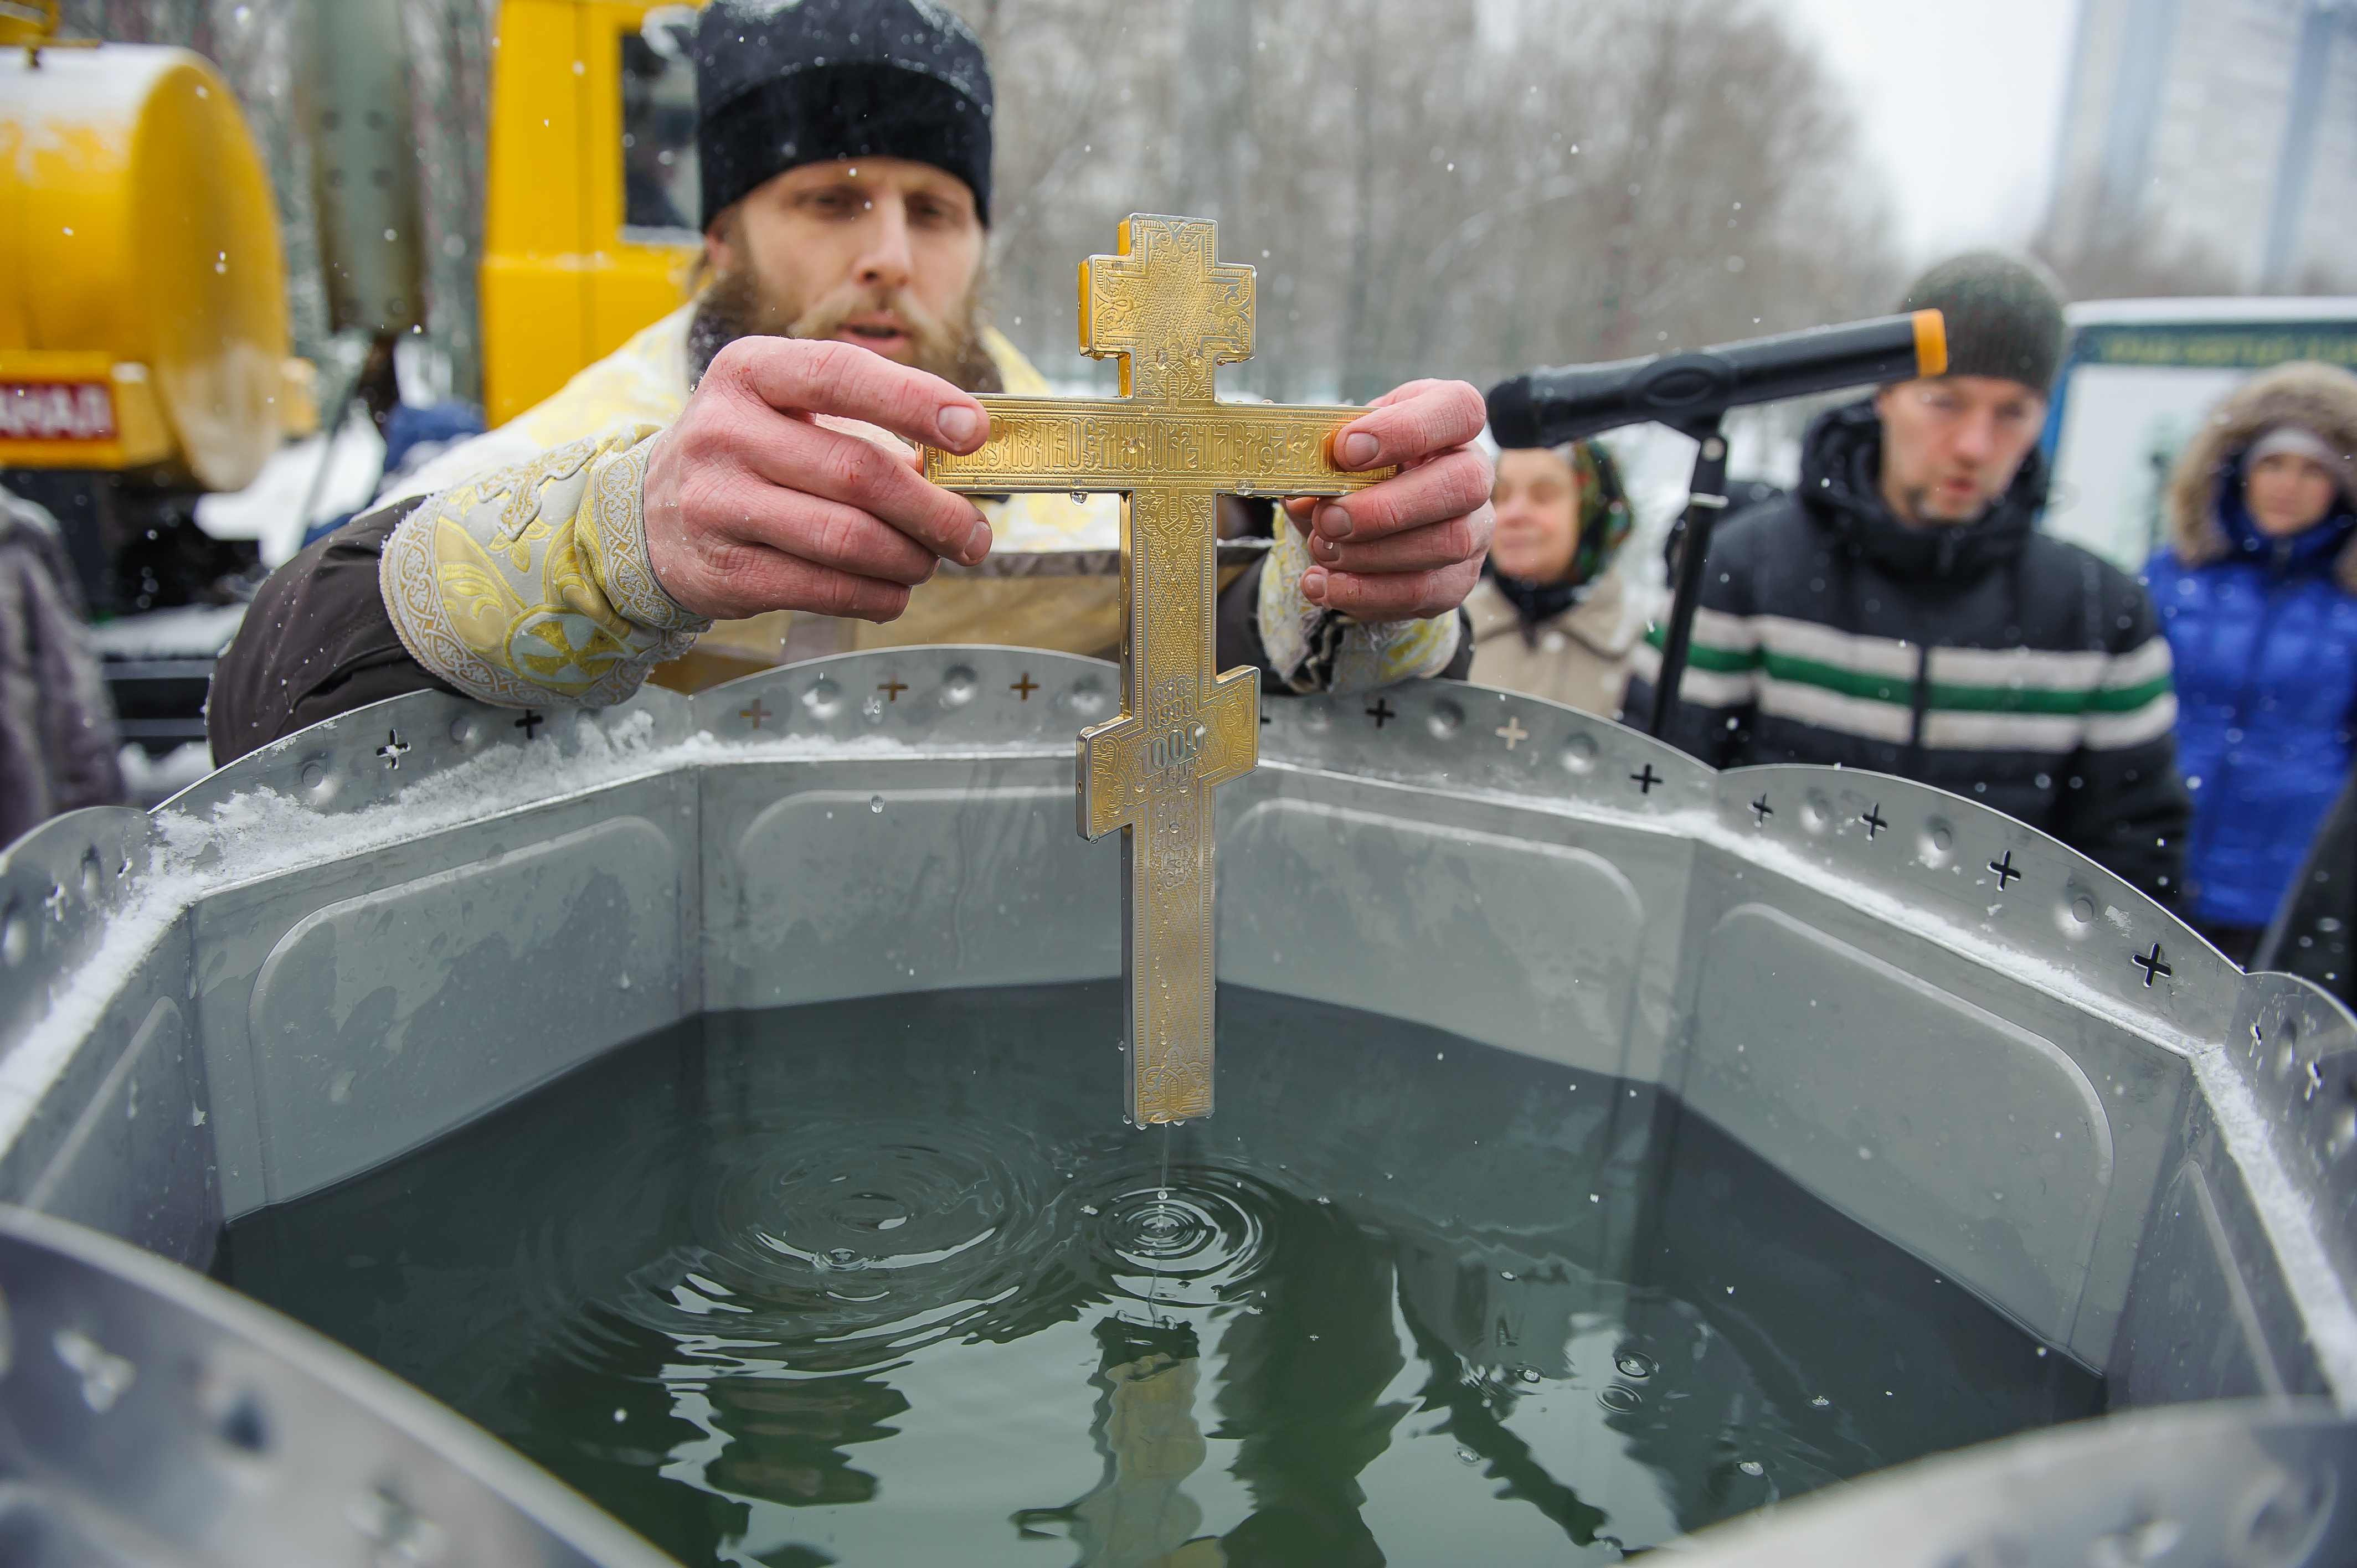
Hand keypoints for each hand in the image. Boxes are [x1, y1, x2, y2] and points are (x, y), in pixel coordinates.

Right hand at [640, 337, 993, 621]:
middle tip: (973, 532)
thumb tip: (952, 468)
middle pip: (857, 471)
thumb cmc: (746, 454)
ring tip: (932, 560)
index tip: (974, 431)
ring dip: (910, 558)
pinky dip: (877, 595)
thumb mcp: (783, 411)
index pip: (841, 374)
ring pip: (846, 538)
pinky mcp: (724, 570)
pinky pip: (824, 589)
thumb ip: (861, 425)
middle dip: (934, 509)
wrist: (648, 515)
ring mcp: (718, 503)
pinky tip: (894, 589)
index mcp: (749, 372)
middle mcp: (724, 431)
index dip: (915, 400)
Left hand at [1282, 379, 1492, 620]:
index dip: (1405, 430)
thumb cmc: (1362, 466)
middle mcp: (1475, 472)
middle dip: (1387, 508)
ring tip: (1321, 550)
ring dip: (1371, 555)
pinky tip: (1324, 586)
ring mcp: (1474, 529)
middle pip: (1463, 485)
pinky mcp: (1456, 579)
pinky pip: (1423, 593)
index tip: (1347, 449)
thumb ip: (1324, 461)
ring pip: (1446, 544)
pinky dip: (1365, 594)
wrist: (1376, 514)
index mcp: (1450, 421)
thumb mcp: (1343, 447)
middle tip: (1327, 518)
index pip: (1459, 409)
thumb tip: (1299, 498)